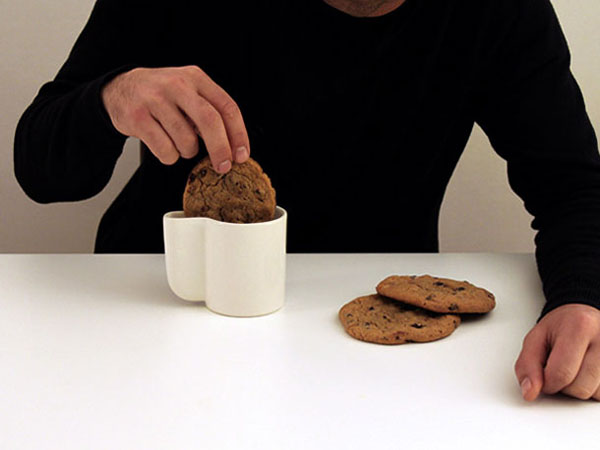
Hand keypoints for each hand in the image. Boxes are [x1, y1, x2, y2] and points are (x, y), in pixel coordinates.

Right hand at [101, 66, 249, 171]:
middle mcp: (177, 85)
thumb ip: (210, 112)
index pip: (227, 107)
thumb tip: (233, 148)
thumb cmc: (162, 96)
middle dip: (221, 149)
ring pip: (186, 141)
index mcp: (195, 78)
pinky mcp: (138, 117)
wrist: (120, 88)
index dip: (239, 135)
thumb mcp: (189, 93)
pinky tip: (163, 144)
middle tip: (223, 166)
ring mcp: (155, 100)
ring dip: (187, 151)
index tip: (242, 155)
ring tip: (179, 142)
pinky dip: (169, 156)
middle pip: (210, 121)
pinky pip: (165, 150)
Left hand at [515, 303, 599, 400]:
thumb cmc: (560, 326)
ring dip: (578, 388)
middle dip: (563, 385)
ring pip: (594, 394)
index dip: (547, 383)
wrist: (583, 316)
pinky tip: (586, 372)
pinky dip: (592, 389)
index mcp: (580, 327)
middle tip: (559, 367)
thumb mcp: (535, 339)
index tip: (543, 375)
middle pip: (580, 388)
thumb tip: (529, 393)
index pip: (561, 374)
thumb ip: (527, 365)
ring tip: (574, 367)